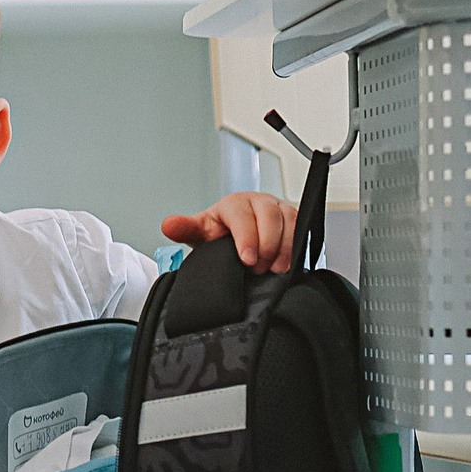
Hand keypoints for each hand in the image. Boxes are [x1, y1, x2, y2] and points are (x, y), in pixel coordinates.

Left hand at [161, 192, 296, 272]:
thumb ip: (185, 229)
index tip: (247, 259)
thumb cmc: (220, 234)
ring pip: (290, 221)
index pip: (243, 215)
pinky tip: (288, 263)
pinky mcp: (294, 219)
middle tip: (259, 268)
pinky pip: (302, 227)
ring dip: (284, 248)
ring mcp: (279, 209)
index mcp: (234, 203)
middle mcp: (258, 202)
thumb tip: (168, 225)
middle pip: (271, 217)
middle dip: (266, 245)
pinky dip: (297, 246)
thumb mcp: (201, 232)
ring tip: (274, 269)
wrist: (235, 238)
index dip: (247, 237)